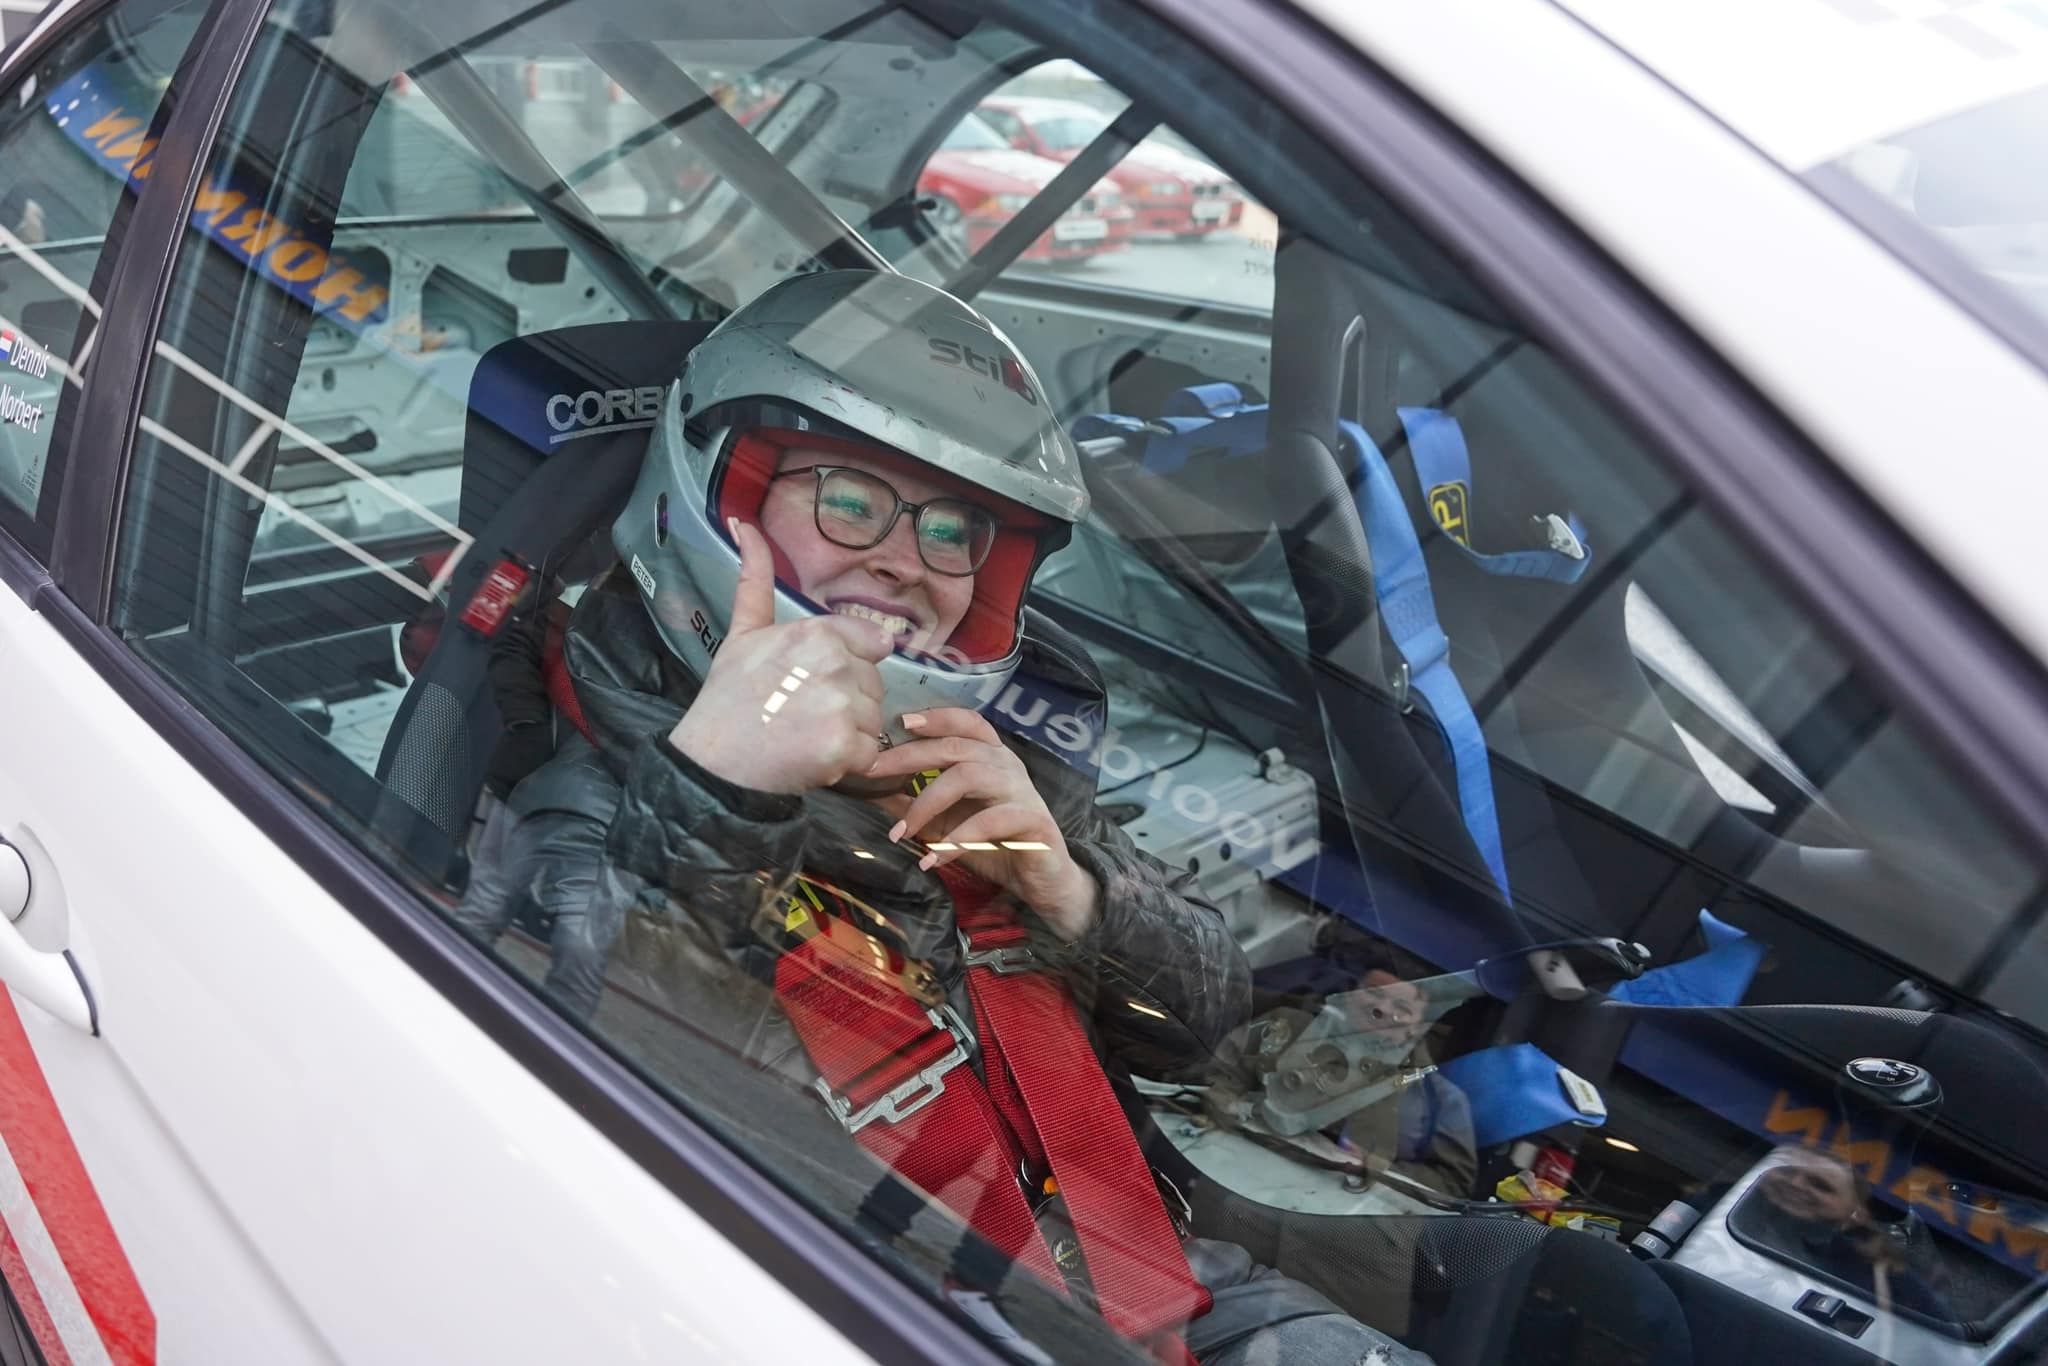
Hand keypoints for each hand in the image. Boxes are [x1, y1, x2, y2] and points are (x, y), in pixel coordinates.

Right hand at [668, 519, 895, 793]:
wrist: (713, 763)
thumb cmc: (728, 699)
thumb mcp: (743, 633)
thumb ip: (755, 580)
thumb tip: (745, 525)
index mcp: (818, 632)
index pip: (874, 644)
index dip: (848, 668)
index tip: (813, 683)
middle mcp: (835, 663)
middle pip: (874, 684)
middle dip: (848, 702)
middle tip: (800, 714)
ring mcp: (842, 706)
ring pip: (874, 719)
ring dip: (849, 733)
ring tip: (804, 736)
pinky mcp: (844, 746)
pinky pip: (870, 753)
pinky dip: (847, 763)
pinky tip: (812, 757)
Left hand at [865, 708, 1100, 940]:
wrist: (1042, 882)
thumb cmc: (994, 845)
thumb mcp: (946, 823)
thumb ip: (915, 805)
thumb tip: (871, 791)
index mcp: (991, 758)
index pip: (968, 722)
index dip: (937, 717)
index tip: (902, 722)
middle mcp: (1008, 766)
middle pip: (957, 746)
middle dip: (910, 757)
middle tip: (873, 773)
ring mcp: (1022, 791)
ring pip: (970, 775)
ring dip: (927, 802)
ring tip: (903, 833)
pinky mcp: (1032, 821)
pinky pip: (990, 821)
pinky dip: (956, 839)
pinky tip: (933, 859)